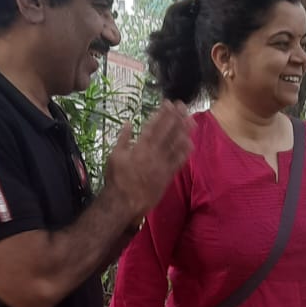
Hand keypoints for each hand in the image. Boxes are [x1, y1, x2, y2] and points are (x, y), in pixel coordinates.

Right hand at [105, 104, 192, 224]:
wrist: (124, 202)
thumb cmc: (116, 179)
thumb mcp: (114, 155)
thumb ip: (123, 138)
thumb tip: (129, 123)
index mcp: (140, 146)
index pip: (154, 125)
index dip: (163, 113)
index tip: (168, 104)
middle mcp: (154, 153)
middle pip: (168, 132)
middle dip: (176, 117)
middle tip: (183, 106)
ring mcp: (163, 164)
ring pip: (176, 144)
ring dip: (185, 131)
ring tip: (191, 119)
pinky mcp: (168, 175)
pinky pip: (179, 161)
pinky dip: (185, 151)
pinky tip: (191, 142)